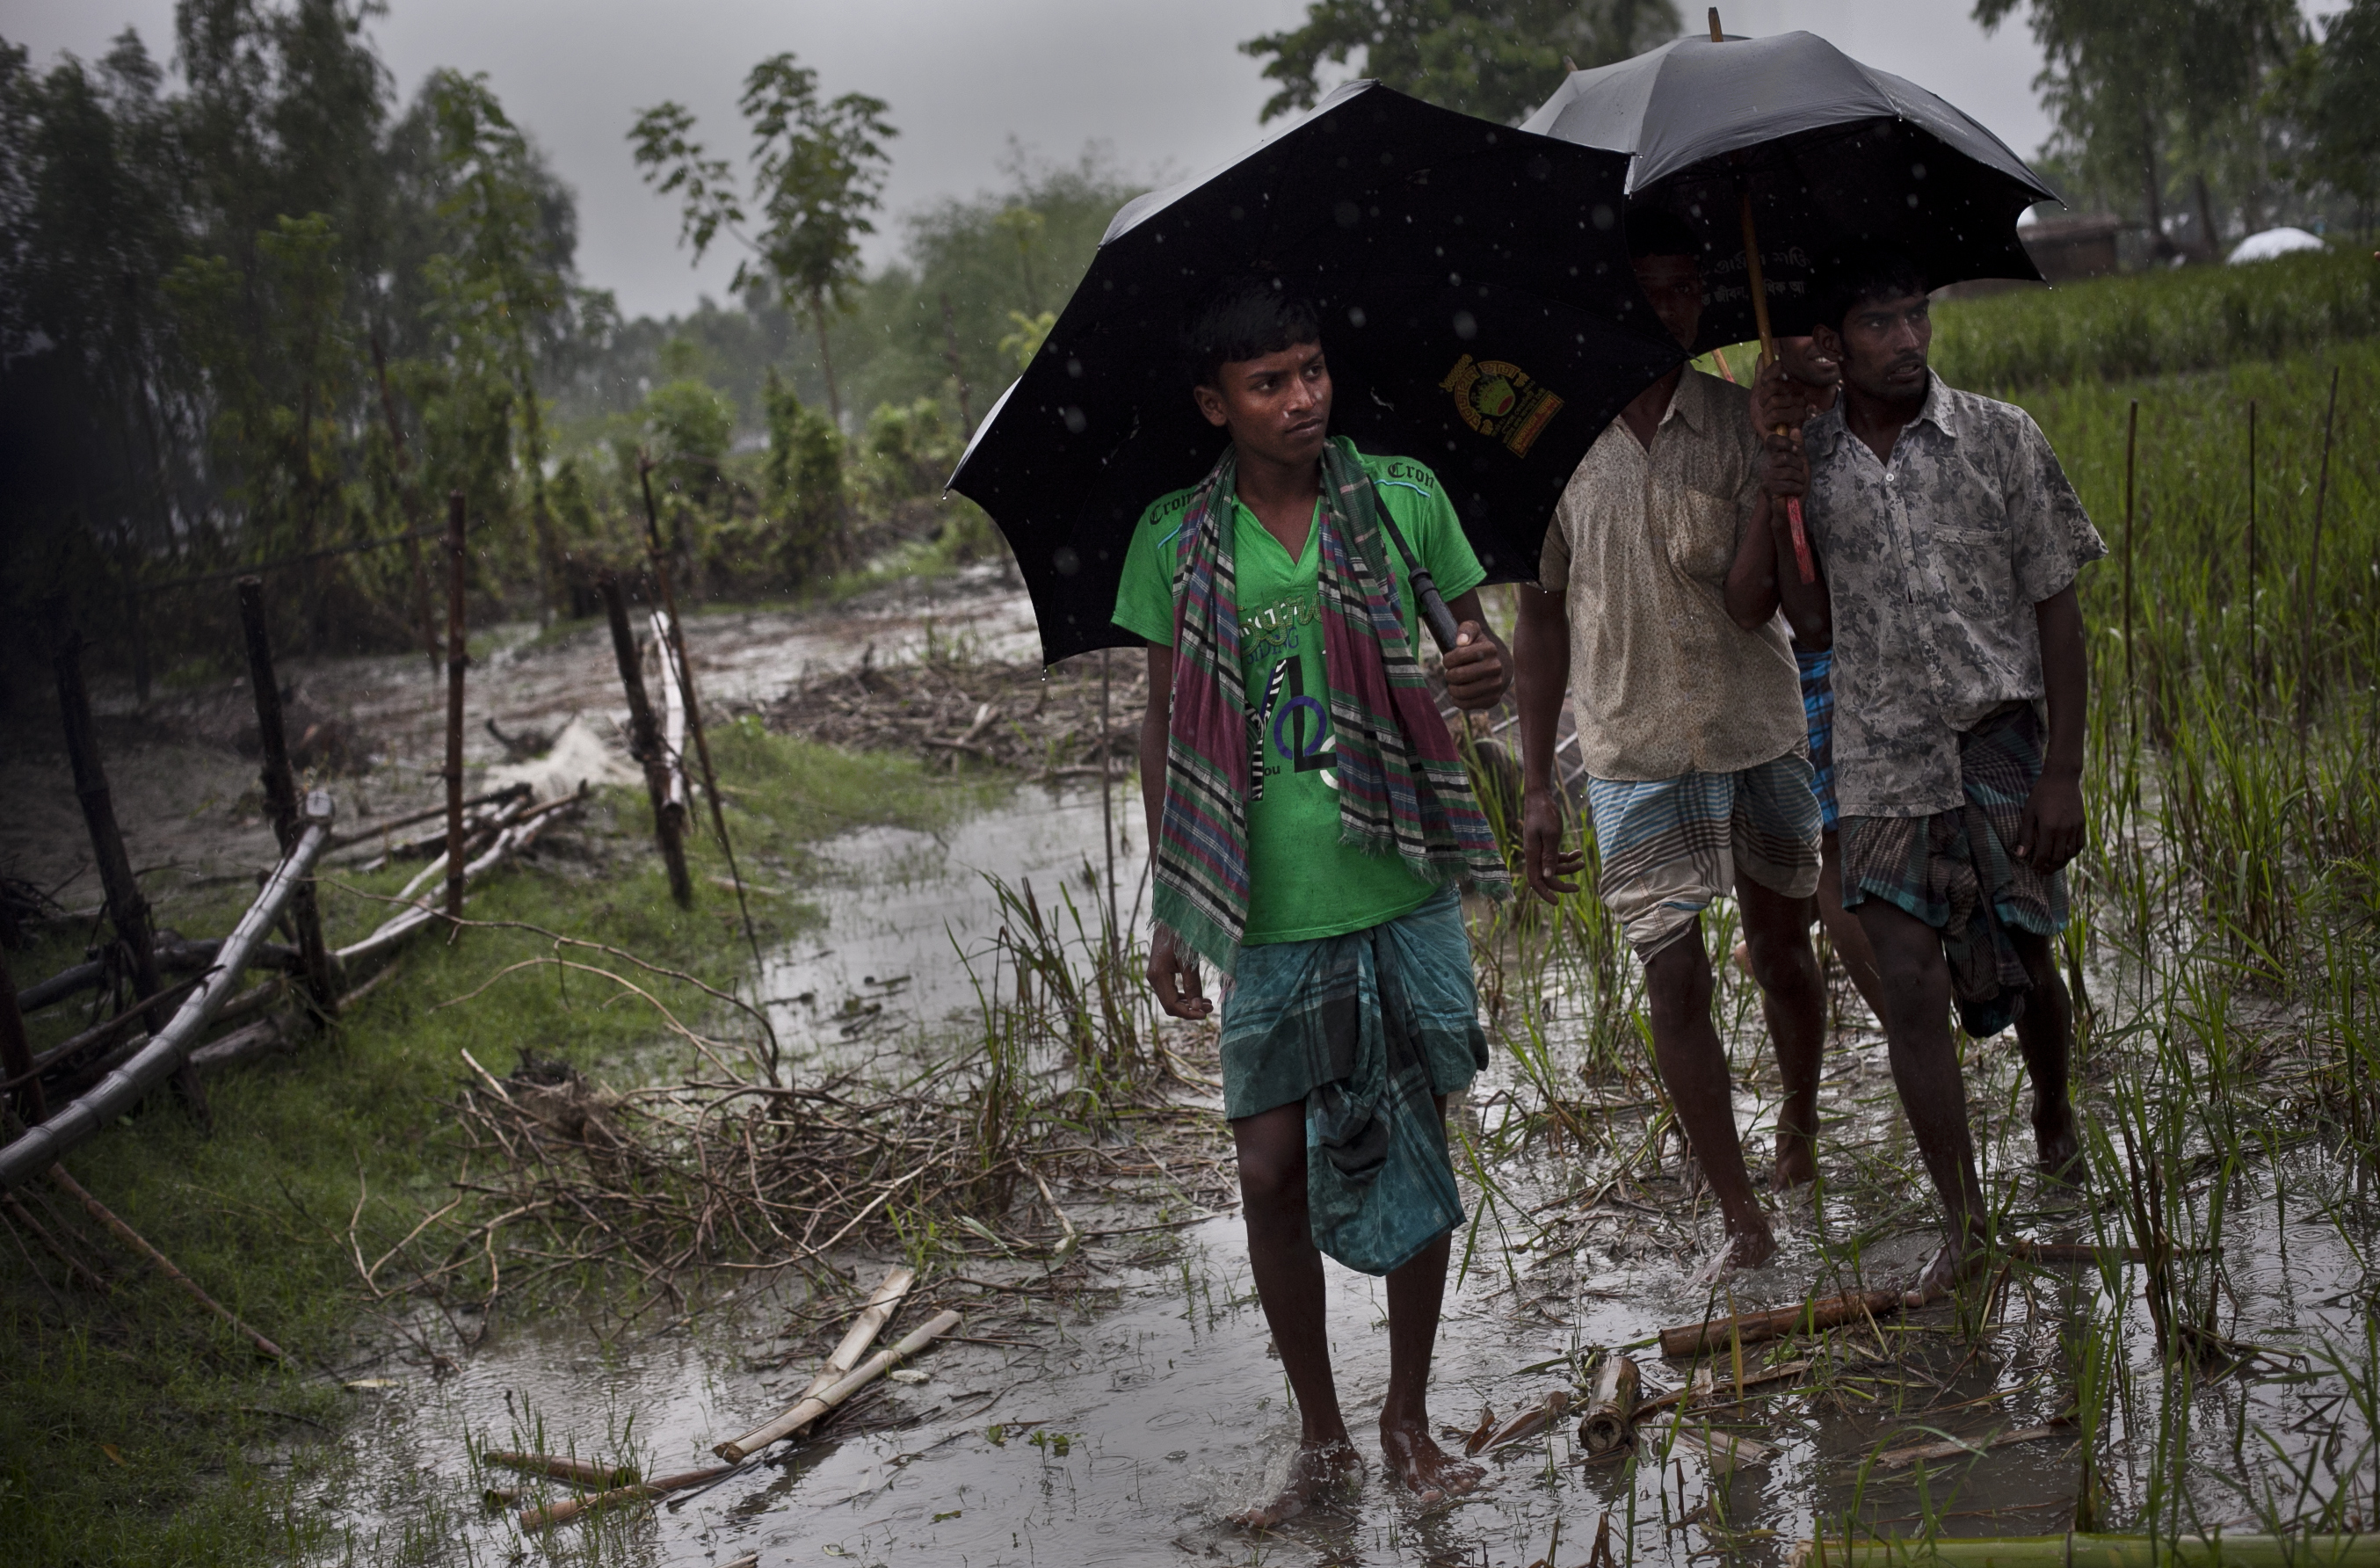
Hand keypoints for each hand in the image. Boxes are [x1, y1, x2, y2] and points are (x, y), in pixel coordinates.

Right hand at [1147, 938, 1212, 1019]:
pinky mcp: (1160, 972)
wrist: (1171, 917)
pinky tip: (1197, 996)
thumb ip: (1192, 985)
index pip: (1171, 1005)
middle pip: (1170, 1005)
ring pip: (1170, 999)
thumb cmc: (1181, 935)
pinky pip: (1170, 990)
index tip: (1205, 1014)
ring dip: (1188, 1004)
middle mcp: (1153, 978)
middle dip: (1190, 1010)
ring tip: (1207, 1003)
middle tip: (1210, 1008)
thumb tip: (1197, 1008)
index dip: (1188, 1013)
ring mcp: (1155, 975)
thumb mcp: (1189, 961)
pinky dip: (1184, 995)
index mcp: (1158, 976)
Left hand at [1441, 620, 1508, 711]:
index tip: (1449, 660)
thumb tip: (1461, 641)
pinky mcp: (1493, 700)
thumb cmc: (1478, 647)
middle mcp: (1496, 667)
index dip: (1448, 659)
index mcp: (1490, 648)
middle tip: (1451, 673)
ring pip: (1461, 692)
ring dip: (1452, 688)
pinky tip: (1458, 693)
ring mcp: (1496, 685)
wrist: (1496, 667)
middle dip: (1449, 675)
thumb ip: (1466, 629)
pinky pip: (1466, 705)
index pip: (1458, 656)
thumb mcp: (1472, 631)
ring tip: (1454, 684)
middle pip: (1459, 675)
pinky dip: (1457, 700)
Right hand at [1521, 788, 1585, 902]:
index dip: (1545, 893)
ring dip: (1568, 868)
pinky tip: (1578, 852)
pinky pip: (1555, 857)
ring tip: (1582, 862)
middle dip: (1562, 884)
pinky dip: (1567, 857)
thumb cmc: (1545, 813)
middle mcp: (1534, 854)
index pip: (1535, 881)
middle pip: (1546, 877)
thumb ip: (1550, 856)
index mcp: (1532, 854)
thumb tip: (1548, 877)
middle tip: (1578, 888)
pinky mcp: (1544, 843)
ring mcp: (1539, 849)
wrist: (1540, 797)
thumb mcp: (1551, 835)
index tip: (1556, 903)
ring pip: (1553, 867)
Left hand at [1749, 357, 1805, 436]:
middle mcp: (1799, 391)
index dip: (1765, 378)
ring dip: (1766, 413)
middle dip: (1763, 400)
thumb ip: (1761, 373)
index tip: (1763, 387)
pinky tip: (1773, 425)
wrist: (1766, 434)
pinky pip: (1777, 414)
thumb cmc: (1764, 413)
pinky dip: (1769, 421)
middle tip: (1766, 408)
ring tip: (1770, 418)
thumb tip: (1761, 355)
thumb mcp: (1758, 391)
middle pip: (1772, 385)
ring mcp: (1801, 404)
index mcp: (1791, 382)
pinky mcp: (1799, 418)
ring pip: (1774, 401)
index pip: (1778, 366)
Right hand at [1761, 424, 1807, 501]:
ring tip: (1798, 485)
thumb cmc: (1796, 484)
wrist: (1793, 506)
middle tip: (1799, 474)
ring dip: (1799, 480)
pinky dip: (1797, 489)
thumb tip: (1795, 429)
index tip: (1795, 450)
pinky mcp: (1768, 488)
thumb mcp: (1802, 463)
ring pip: (1788, 472)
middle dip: (1798, 467)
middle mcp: (1767, 464)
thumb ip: (1799, 447)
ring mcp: (1766, 477)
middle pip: (1785, 457)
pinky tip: (1795, 492)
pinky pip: (1787, 484)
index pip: (1772, 441)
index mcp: (1774, 456)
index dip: (1784, 442)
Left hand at [2014, 770, 2084, 873]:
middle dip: (2049, 868)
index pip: (2044, 855)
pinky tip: (2066, 856)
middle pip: (2058, 857)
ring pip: (2070, 853)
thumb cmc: (2041, 795)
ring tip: (2053, 866)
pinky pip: (2080, 844)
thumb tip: (2021, 855)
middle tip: (2042, 872)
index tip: (2033, 868)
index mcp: (2049, 828)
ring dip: (2062, 863)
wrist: (2061, 779)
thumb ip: (2025, 835)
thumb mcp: (2028, 813)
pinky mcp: (2082, 823)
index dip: (2038, 864)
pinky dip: (2074, 853)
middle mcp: (2064, 830)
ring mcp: (2075, 827)